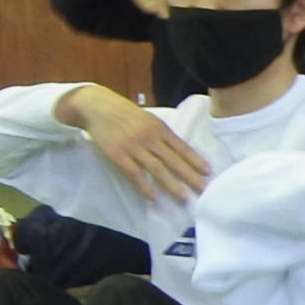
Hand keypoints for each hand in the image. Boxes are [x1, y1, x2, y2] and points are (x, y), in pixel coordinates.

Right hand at [70, 87, 209, 208]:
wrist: (97, 107)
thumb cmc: (125, 113)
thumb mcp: (149, 119)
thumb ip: (162, 134)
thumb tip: (180, 151)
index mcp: (159, 128)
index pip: (182, 147)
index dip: (195, 160)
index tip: (207, 172)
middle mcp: (149, 138)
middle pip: (173, 160)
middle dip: (189, 176)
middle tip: (203, 190)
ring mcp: (133, 147)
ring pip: (157, 169)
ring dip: (171, 184)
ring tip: (184, 197)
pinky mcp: (118, 155)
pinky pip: (134, 173)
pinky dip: (144, 186)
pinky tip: (154, 197)